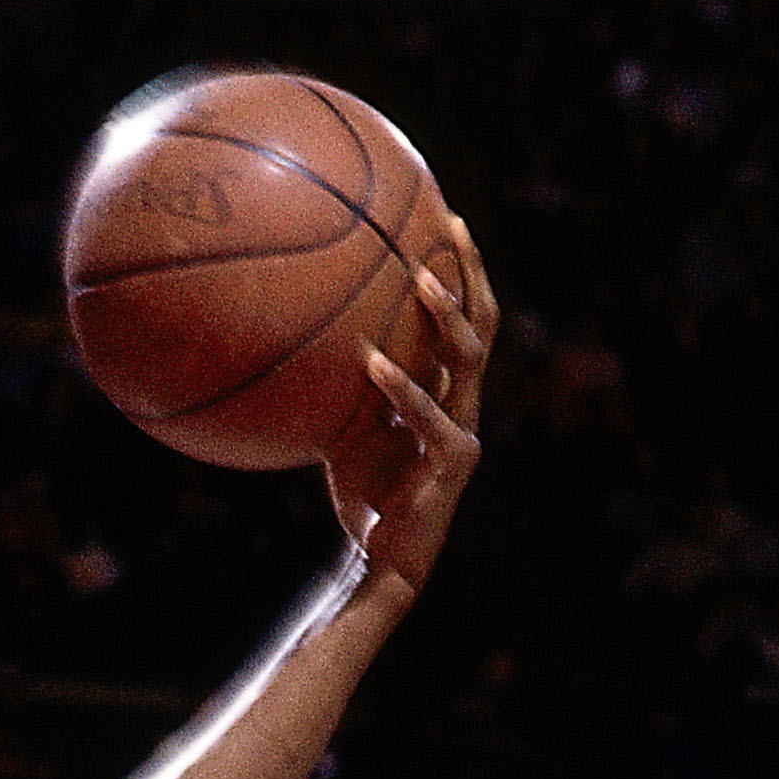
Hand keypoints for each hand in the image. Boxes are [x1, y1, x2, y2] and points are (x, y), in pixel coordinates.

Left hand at [326, 226, 495, 593]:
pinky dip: (403, 387)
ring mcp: (463, 431)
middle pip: (483, 323)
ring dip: (447, 316)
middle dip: (471, 272)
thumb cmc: (361, 490)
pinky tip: (372, 362)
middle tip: (450, 227)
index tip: (445, 219)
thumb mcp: (344, 424)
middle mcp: (464, 403)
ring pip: (469, 359)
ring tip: (423, 279)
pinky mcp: (453, 463)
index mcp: (447, 390)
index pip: (467, 319)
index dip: (464, 270)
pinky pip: (430, 415)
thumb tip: (295, 333)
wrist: (380, 559)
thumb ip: (340, 382)